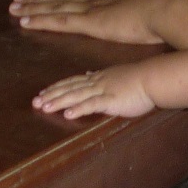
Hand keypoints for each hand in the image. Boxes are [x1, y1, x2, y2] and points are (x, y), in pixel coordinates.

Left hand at [9, 0, 169, 44]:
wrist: (170, 6)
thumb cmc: (169, 11)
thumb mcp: (155, 11)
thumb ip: (147, 13)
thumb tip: (151, 15)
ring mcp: (93, 8)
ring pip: (55, 6)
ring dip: (33, 7)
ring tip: (14, 6)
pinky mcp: (90, 21)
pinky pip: (59, 20)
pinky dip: (40, 20)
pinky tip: (24, 21)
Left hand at [33, 63, 154, 119]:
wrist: (152, 78)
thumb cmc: (138, 78)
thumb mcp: (116, 74)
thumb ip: (102, 76)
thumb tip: (90, 73)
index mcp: (98, 77)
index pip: (72, 82)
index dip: (57, 87)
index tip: (43, 92)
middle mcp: (96, 82)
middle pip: (69, 88)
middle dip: (51, 95)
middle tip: (35, 102)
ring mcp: (102, 90)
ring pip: (75, 96)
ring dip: (58, 102)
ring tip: (44, 108)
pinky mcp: (110, 100)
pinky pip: (91, 105)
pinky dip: (78, 109)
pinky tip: (67, 115)